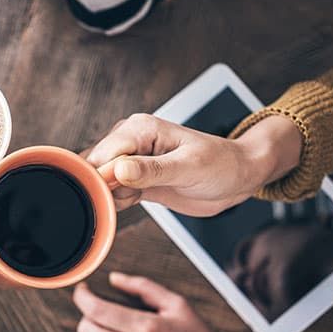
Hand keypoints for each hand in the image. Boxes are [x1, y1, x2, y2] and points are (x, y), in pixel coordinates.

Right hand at [82, 113, 301, 215]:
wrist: (238, 177)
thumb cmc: (222, 165)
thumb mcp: (189, 167)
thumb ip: (152, 170)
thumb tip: (118, 170)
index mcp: (140, 128)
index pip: (103, 153)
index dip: (102, 177)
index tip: (115, 195)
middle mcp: (130, 140)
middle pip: (94, 167)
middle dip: (103, 188)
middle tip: (131, 198)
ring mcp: (129, 159)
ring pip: (99, 181)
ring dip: (110, 196)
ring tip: (137, 197)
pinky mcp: (133, 178)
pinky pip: (111, 191)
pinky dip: (116, 202)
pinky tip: (135, 201)